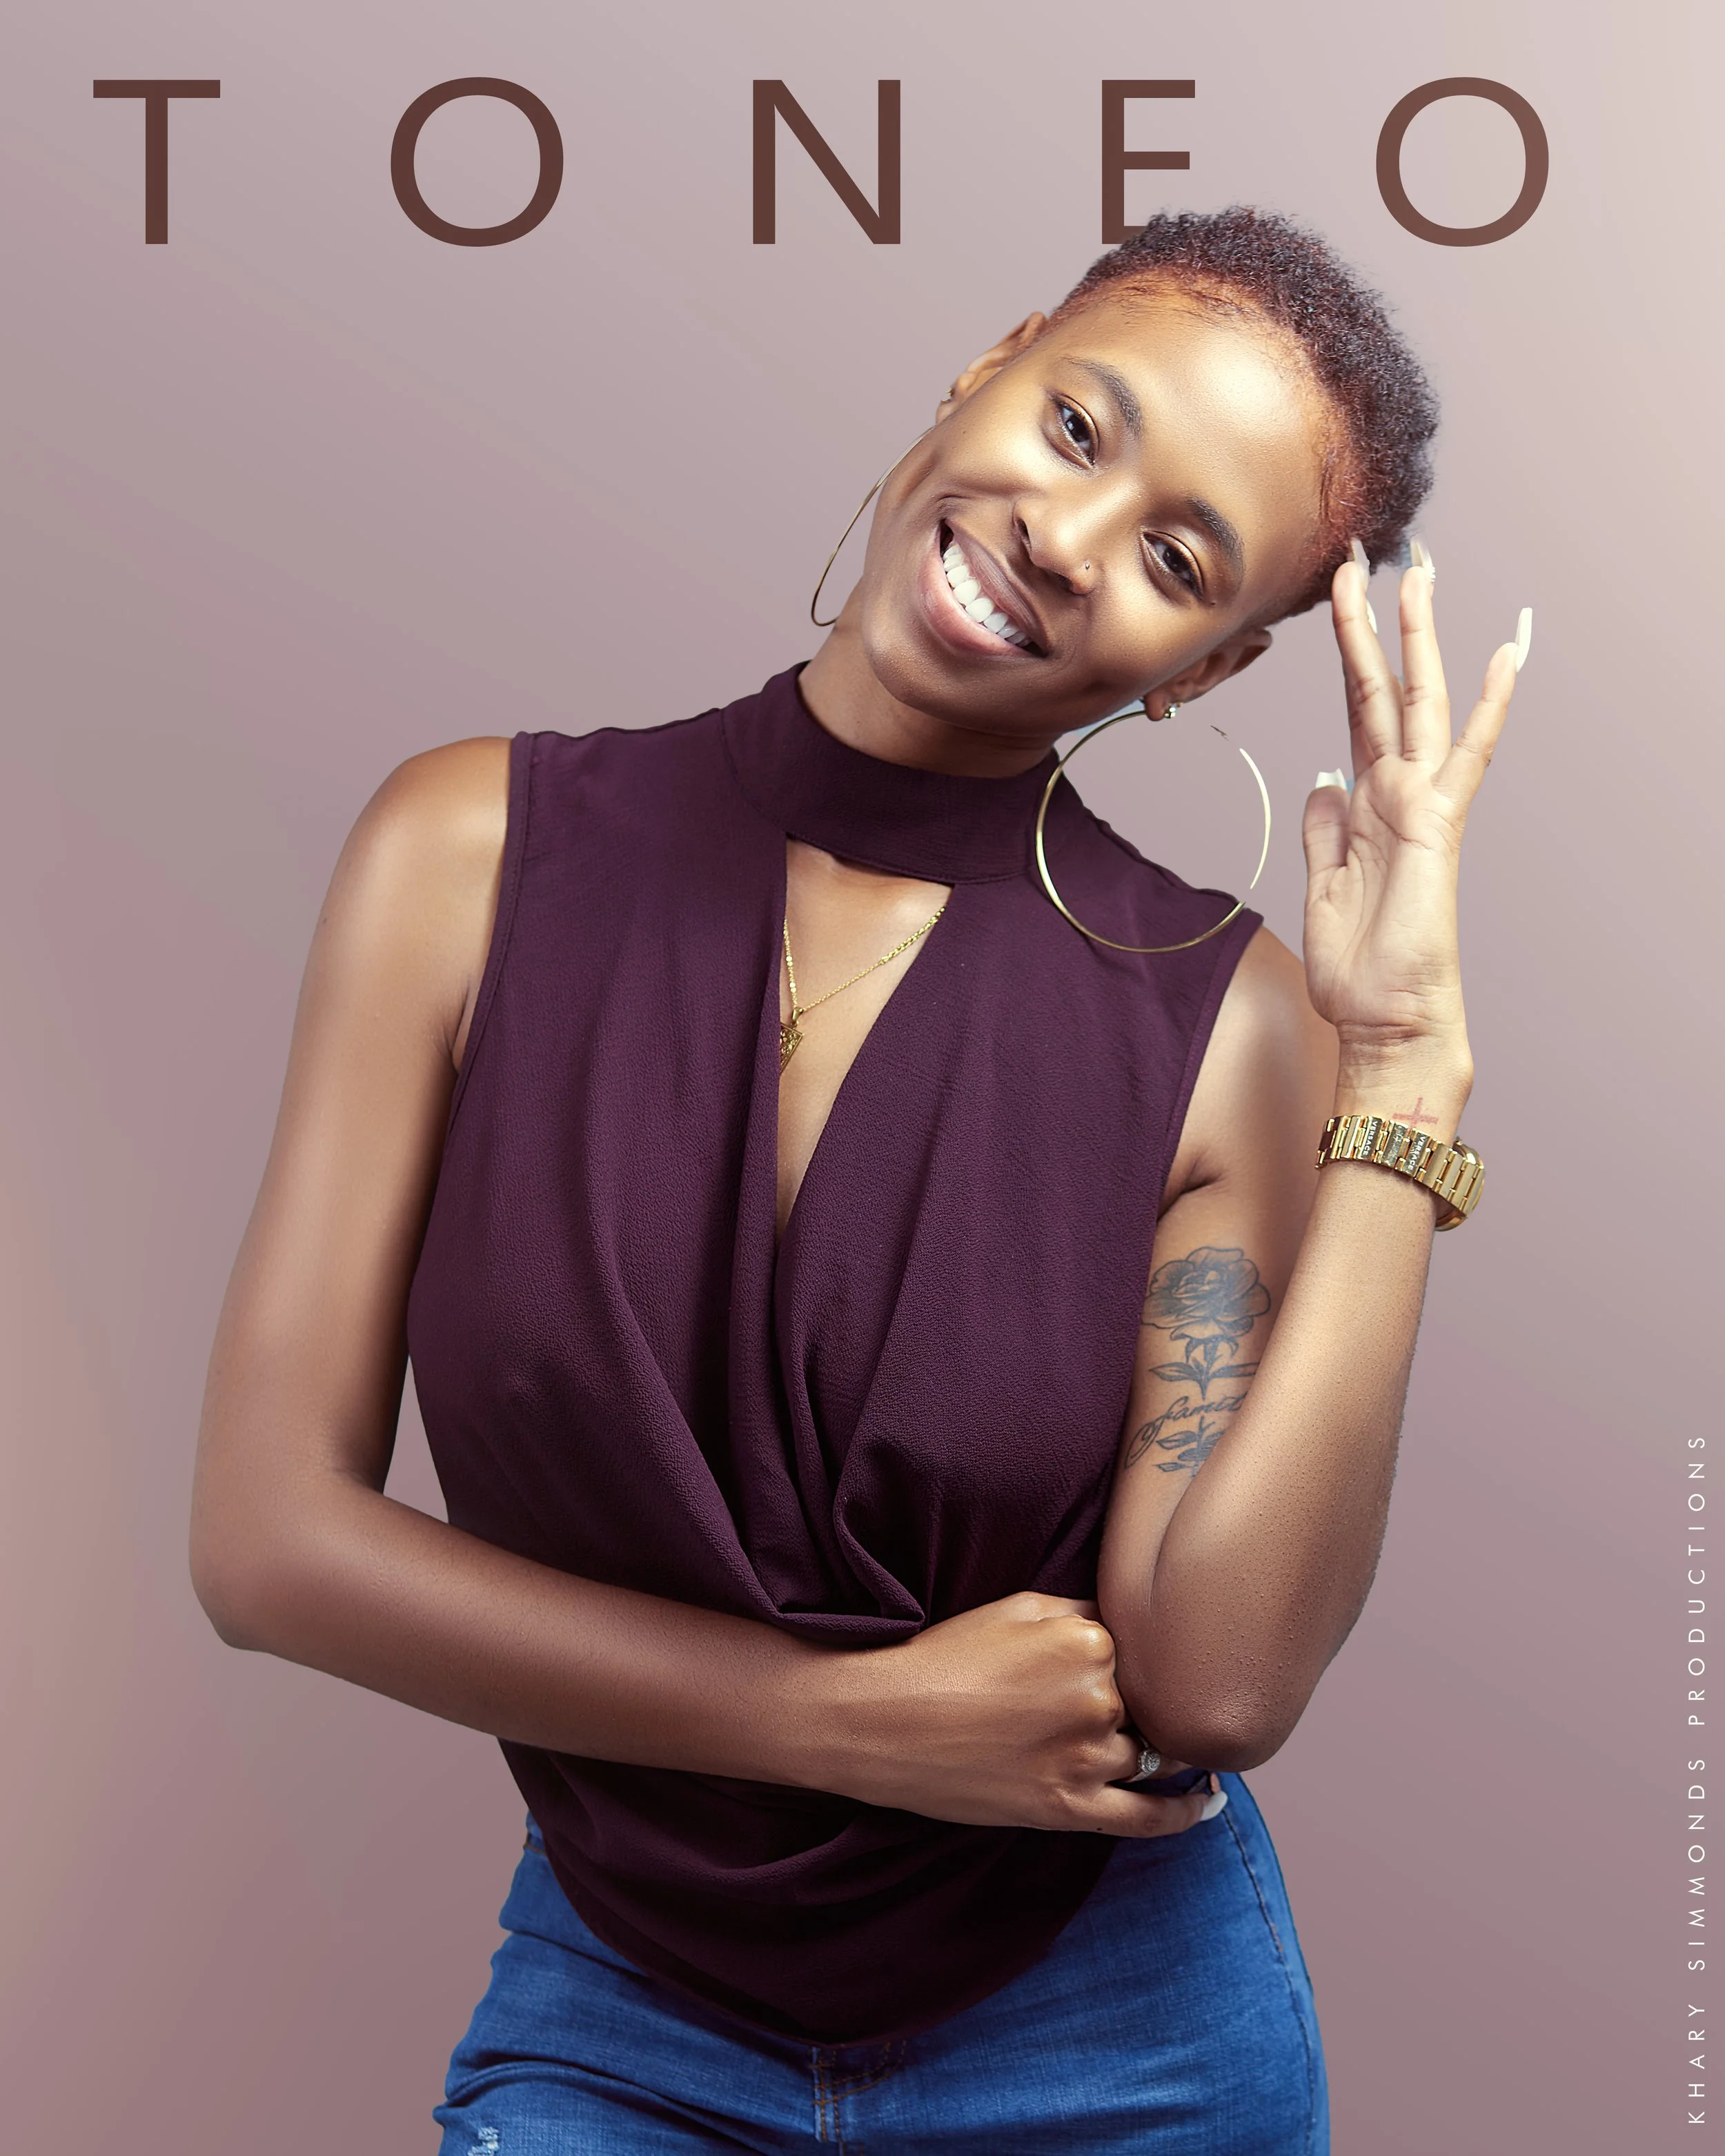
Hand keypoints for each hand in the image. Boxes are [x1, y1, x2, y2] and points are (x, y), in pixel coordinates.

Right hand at [825, 1592, 1215, 1837]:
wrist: (884, 1722)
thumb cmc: (944, 1657)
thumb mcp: (1016, 1606)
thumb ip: (1082, 1610)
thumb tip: (1130, 1620)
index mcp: (1089, 1642)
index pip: (1140, 1645)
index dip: (1128, 1651)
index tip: (1121, 1655)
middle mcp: (1099, 1700)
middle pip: (1148, 1698)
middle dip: (1137, 1698)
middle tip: (1115, 1697)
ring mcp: (1087, 1760)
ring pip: (1149, 1752)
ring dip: (1158, 1746)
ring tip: (1177, 1744)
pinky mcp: (1070, 1809)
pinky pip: (1148, 1818)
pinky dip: (1185, 1813)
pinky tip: (1208, 1802)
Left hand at [1303, 555, 1521, 1086]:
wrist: (1384, 1022)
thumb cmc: (1358, 969)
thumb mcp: (1319, 887)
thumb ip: (1322, 832)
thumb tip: (1322, 783)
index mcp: (1364, 802)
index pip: (1357, 708)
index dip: (1347, 651)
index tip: (1337, 595)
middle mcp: (1396, 791)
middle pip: (1386, 685)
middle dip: (1377, 619)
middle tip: (1371, 552)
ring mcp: (1421, 802)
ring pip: (1420, 699)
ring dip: (1417, 635)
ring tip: (1419, 570)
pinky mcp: (1438, 823)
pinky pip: (1467, 752)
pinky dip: (1486, 704)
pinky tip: (1506, 653)